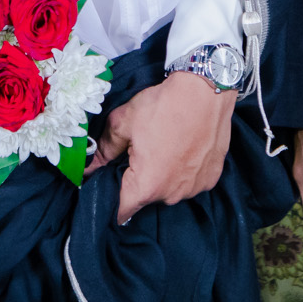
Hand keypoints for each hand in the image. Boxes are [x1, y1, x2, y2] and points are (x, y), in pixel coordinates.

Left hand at [89, 71, 235, 221]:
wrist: (206, 90)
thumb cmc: (164, 105)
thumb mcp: (124, 122)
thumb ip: (105, 149)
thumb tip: (91, 165)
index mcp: (147, 185)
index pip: (122, 211)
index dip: (111, 202)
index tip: (109, 188)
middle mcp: (173, 194)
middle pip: (146, 197)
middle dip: (138, 180)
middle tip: (139, 152)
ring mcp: (195, 188)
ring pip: (169, 189)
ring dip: (163, 175)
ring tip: (164, 146)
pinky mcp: (211, 178)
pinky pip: (189, 182)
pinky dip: (183, 170)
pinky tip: (182, 147)